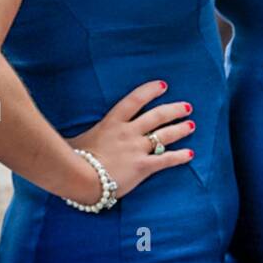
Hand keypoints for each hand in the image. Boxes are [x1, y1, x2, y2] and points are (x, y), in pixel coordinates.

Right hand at [67, 80, 193, 202]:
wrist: (80, 177)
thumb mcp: (77, 139)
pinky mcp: (142, 166)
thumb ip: (84, 136)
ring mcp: (136, 148)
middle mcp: (128, 132)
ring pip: (164, 135)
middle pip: (157, 116)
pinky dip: (179, 157)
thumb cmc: (74, 158)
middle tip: (187, 107)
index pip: (135, 100)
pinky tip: (190, 154)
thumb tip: (71, 139)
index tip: (163, 85)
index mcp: (112, 122)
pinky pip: (165, 160)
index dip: (150, 91)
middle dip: (174, 110)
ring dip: (180, 130)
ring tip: (191, 125)